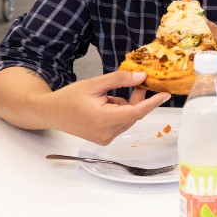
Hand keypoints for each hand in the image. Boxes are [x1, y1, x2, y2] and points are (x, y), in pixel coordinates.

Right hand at [48, 70, 169, 144]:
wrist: (50, 113)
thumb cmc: (69, 98)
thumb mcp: (95, 84)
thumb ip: (120, 80)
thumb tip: (141, 77)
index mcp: (104, 120)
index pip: (136, 112)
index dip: (152, 102)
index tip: (166, 94)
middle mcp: (107, 133)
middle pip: (134, 114)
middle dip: (136, 99)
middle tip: (134, 83)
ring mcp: (105, 138)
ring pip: (128, 118)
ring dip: (125, 105)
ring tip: (106, 96)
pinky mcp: (104, 139)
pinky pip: (121, 123)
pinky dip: (119, 112)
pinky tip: (105, 105)